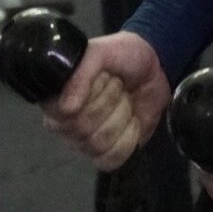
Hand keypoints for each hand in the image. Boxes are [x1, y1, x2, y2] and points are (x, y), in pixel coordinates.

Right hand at [40, 31, 170, 171]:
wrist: (154, 68)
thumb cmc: (122, 56)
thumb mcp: (101, 52)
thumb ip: (81, 73)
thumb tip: (67, 109)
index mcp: (57, 99)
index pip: (61, 113)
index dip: (88, 95)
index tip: (102, 77)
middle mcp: (65, 125)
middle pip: (82, 129)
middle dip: (109, 100)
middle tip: (117, 84)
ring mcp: (85, 142)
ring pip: (99, 143)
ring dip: (121, 115)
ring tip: (125, 98)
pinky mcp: (106, 155)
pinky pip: (112, 159)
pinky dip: (129, 137)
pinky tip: (132, 120)